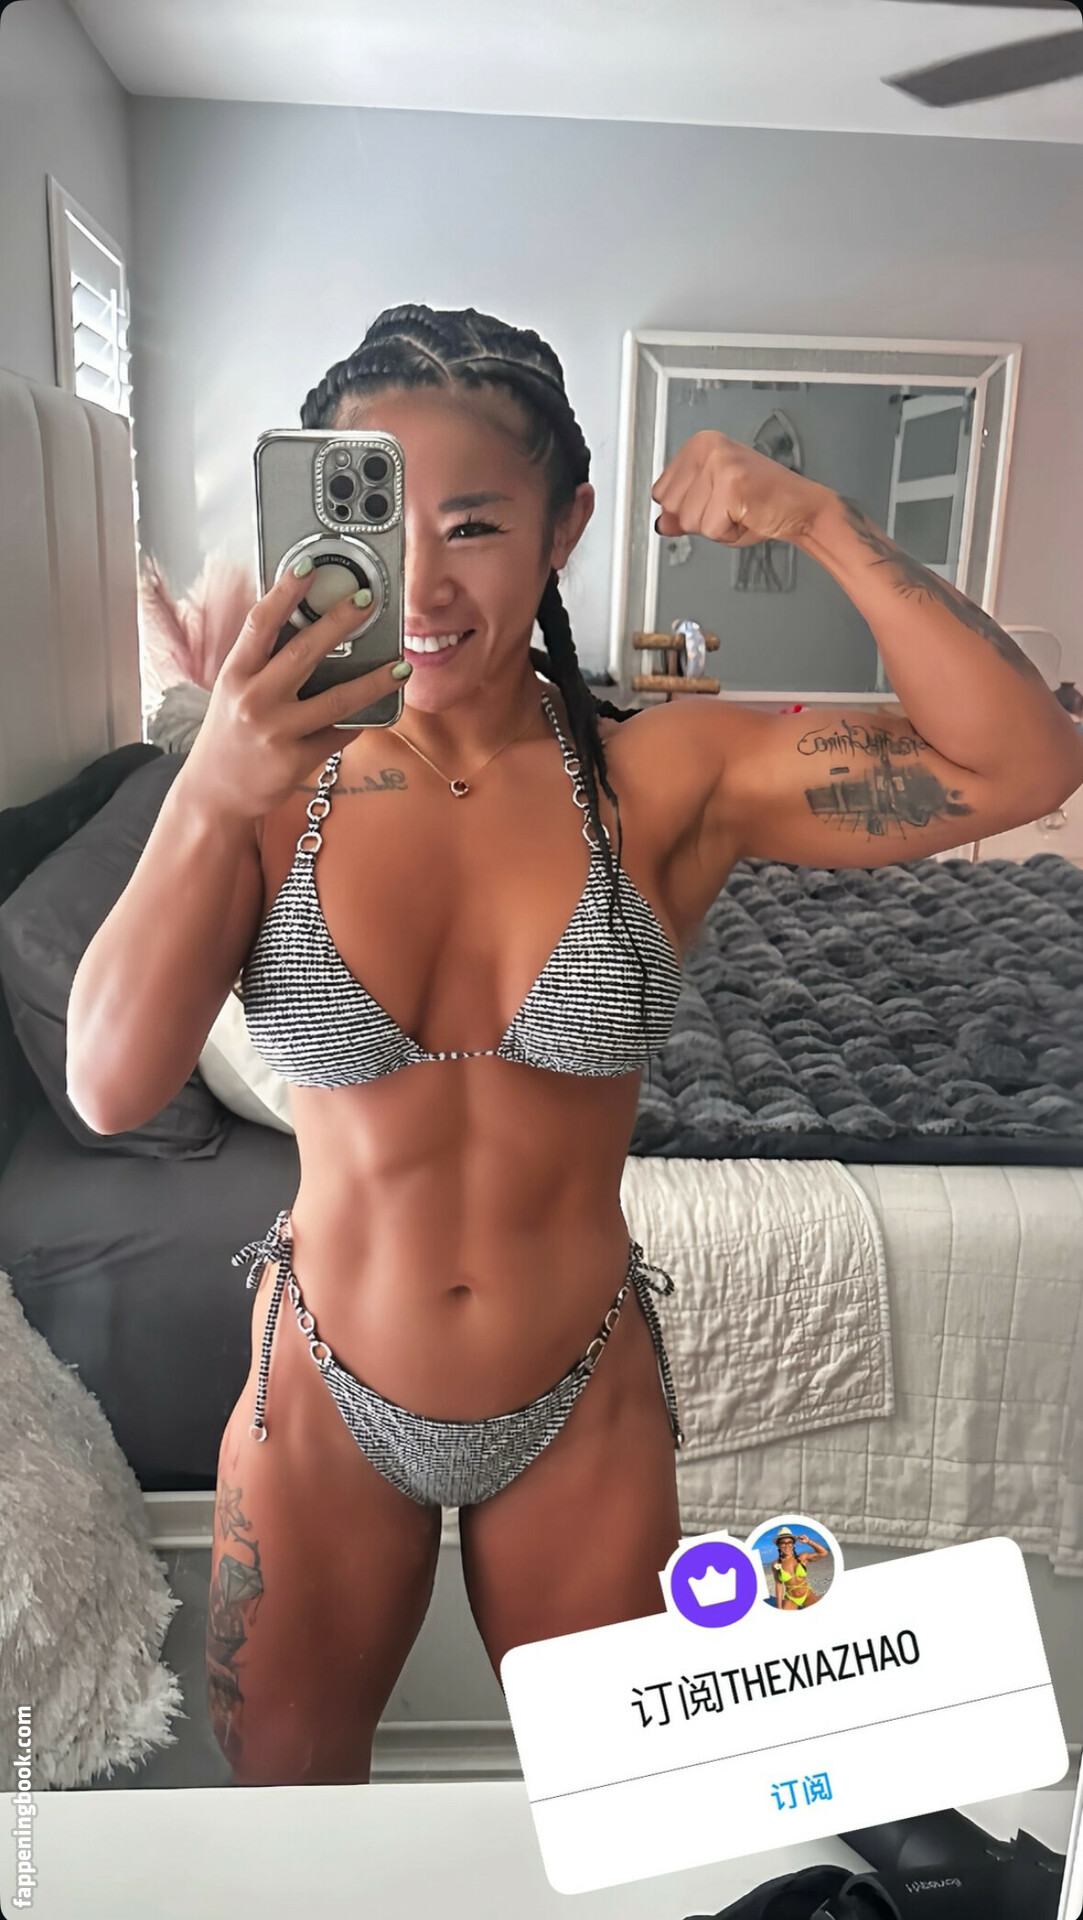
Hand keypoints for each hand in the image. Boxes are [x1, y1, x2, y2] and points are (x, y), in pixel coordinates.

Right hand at [180, 565, 408, 821]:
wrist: (215, 793)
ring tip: (401, 666)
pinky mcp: (295, 761)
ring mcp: (275, 732)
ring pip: (335, 700)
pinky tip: (376, 711)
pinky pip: (338, 736)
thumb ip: (262, 662)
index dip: (285, 591)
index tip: (309, 566)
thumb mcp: (234, 690)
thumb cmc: (229, 733)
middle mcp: (253, 700)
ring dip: (374, 682)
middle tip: (367, 601)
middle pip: (303, 652)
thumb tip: (304, 623)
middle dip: (339, 622)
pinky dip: (358, 722)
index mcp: (235, 674)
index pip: (260, 623)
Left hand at [652, 431, 831, 547]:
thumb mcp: (711, 503)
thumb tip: (661, 523)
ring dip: (714, 527)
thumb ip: (682, 510)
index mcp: (699, 444)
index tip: (711, 500)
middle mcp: (708, 448)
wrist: (800, 506)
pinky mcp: (732, 485)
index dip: (685, 508)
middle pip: (670, 507)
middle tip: (727, 508)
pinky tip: (746, 516)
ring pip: (688, 520)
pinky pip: (711, 529)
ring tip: (737, 511)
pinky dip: (728, 533)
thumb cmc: (761, 500)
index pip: (660, 491)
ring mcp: (720, 464)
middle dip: (698, 519)